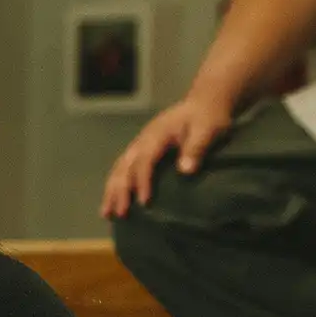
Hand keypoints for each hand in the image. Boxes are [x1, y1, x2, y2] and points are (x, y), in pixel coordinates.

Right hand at [100, 92, 236, 218]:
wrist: (205, 102)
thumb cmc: (208, 117)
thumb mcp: (208, 130)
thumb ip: (196, 148)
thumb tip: (185, 171)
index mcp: (157, 134)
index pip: (145, 160)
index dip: (143, 181)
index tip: (144, 202)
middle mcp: (143, 139)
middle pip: (125, 166)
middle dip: (120, 191)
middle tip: (120, 214)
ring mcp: (140, 144)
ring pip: (119, 168)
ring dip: (112, 191)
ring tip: (106, 213)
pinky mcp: (142, 150)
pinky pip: (123, 168)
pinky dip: (115, 185)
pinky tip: (112, 200)